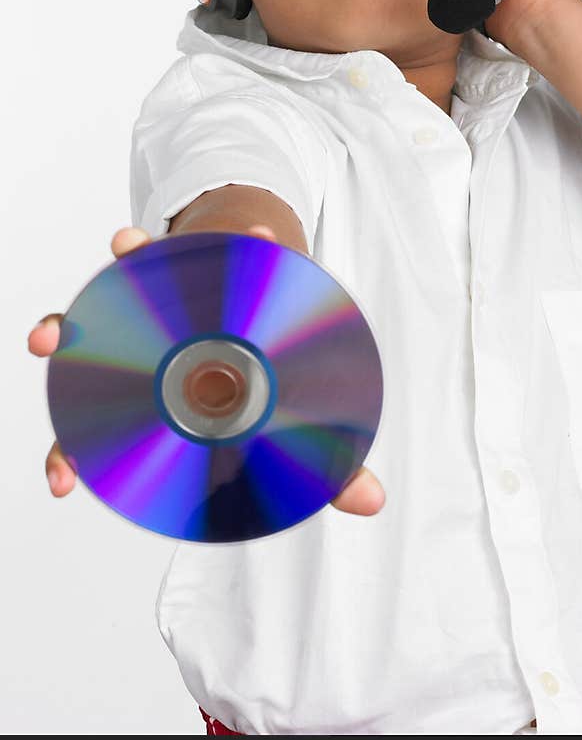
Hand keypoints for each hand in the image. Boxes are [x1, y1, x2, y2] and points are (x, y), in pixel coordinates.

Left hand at [28, 224, 385, 517]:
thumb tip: (373, 502)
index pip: (93, 443)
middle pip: (80, 359)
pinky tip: (200, 237)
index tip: (61, 484)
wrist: (278, 313)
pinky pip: (157, 250)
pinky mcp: (172, 263)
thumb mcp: (298, 428)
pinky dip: (166, 242)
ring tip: (123, 247)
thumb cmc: (272, 383)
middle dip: (61, 346)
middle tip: (50, 343)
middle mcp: (134, 355)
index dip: (69, 462)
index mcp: (150, 407)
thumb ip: (323, 466)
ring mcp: (148, 306)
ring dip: (112, 269)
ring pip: (110, 292)